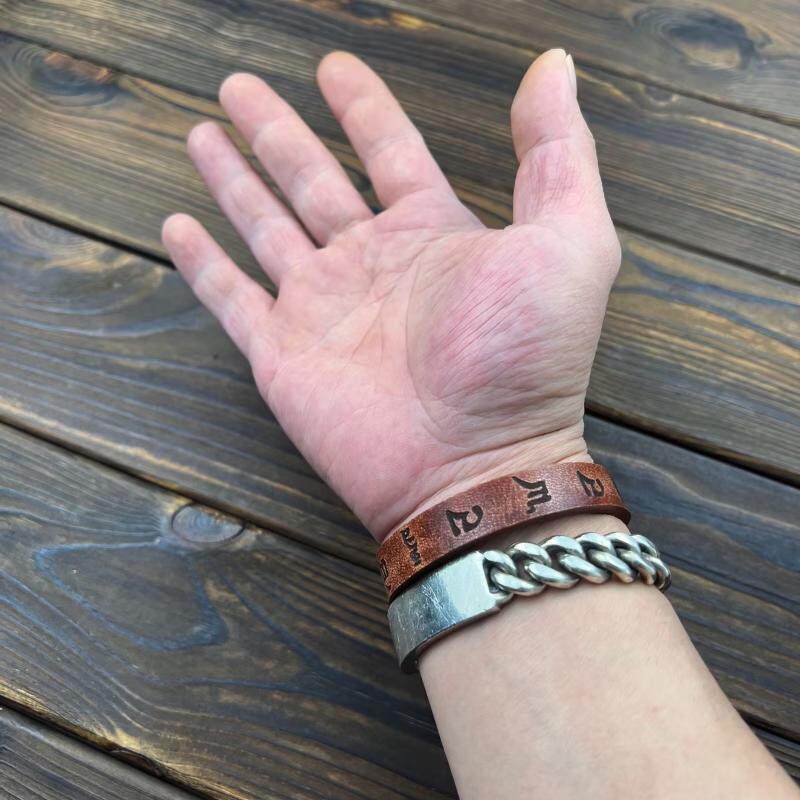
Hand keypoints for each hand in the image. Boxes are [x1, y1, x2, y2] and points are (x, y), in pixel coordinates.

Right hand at [162, 48, 619, 538]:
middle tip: (238, 85)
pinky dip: (203, 265)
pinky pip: (232, 299)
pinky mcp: (281, 353)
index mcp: (433, 232)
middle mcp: (372, 263)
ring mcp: (322, 308)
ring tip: (201, 134)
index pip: (390, 151)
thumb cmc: (525, 359)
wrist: (473, 465)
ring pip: (265, 226)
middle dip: (276, 131)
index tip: (333, 67)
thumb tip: (553, 65)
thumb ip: (558, 152)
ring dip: (234, 181)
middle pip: (312, 179)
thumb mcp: (570, 243)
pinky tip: (176, 227)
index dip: (364, 109)